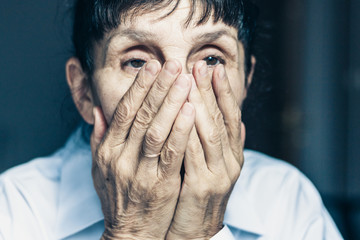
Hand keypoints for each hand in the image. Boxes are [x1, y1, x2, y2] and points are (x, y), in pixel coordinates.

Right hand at [90, 60, 194, 239]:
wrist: (130, 233)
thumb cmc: (117, 198)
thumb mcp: (99, 169)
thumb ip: (98, 138)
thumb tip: (98, 111)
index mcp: (107, 151)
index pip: (123, 111)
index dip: (138, 87)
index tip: (152, 66)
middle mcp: (121, 158)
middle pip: (141, 115)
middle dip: (159, 87)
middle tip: (173, 64)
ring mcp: (140, 171)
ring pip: (156, 129)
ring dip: (172, 102)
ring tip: (185, 80)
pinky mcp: (161, 184)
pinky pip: (172, 153)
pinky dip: (181, 130)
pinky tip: (191, 111)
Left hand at [166, 61, 245, 238]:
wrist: (197, 231)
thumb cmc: (201, 196)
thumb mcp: (217, 168)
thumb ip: (225, 144)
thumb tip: (239, 121)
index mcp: (233, 156)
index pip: (231, 118)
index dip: (224, 92)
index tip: (214, 69)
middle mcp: (230, 163)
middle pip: (220, 120)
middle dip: (209, 91)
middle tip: (199, 66)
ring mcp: (218, 175)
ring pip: (209, 132)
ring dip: (199, 104)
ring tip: (189, 80)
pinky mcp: (202, 187)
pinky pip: (193, 153)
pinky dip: (187, 130)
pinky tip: (181, 111)